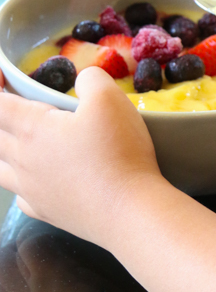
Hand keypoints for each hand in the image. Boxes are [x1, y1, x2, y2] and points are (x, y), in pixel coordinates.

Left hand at [0, 67, 164, 247]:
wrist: (128, 210)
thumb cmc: (117, 151)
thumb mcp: (110, 99)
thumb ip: (91, 79)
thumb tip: (83, 79)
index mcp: (33, 128)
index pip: (0, 106)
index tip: (1, 83)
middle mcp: (24, 160)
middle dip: (2, 122)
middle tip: (15, 114)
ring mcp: (32, 190)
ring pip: (0, 170)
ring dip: (4, 153)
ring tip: (15, 146)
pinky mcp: (46, 212)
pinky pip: (21, 197)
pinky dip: (21, 186)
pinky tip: (34, 184)